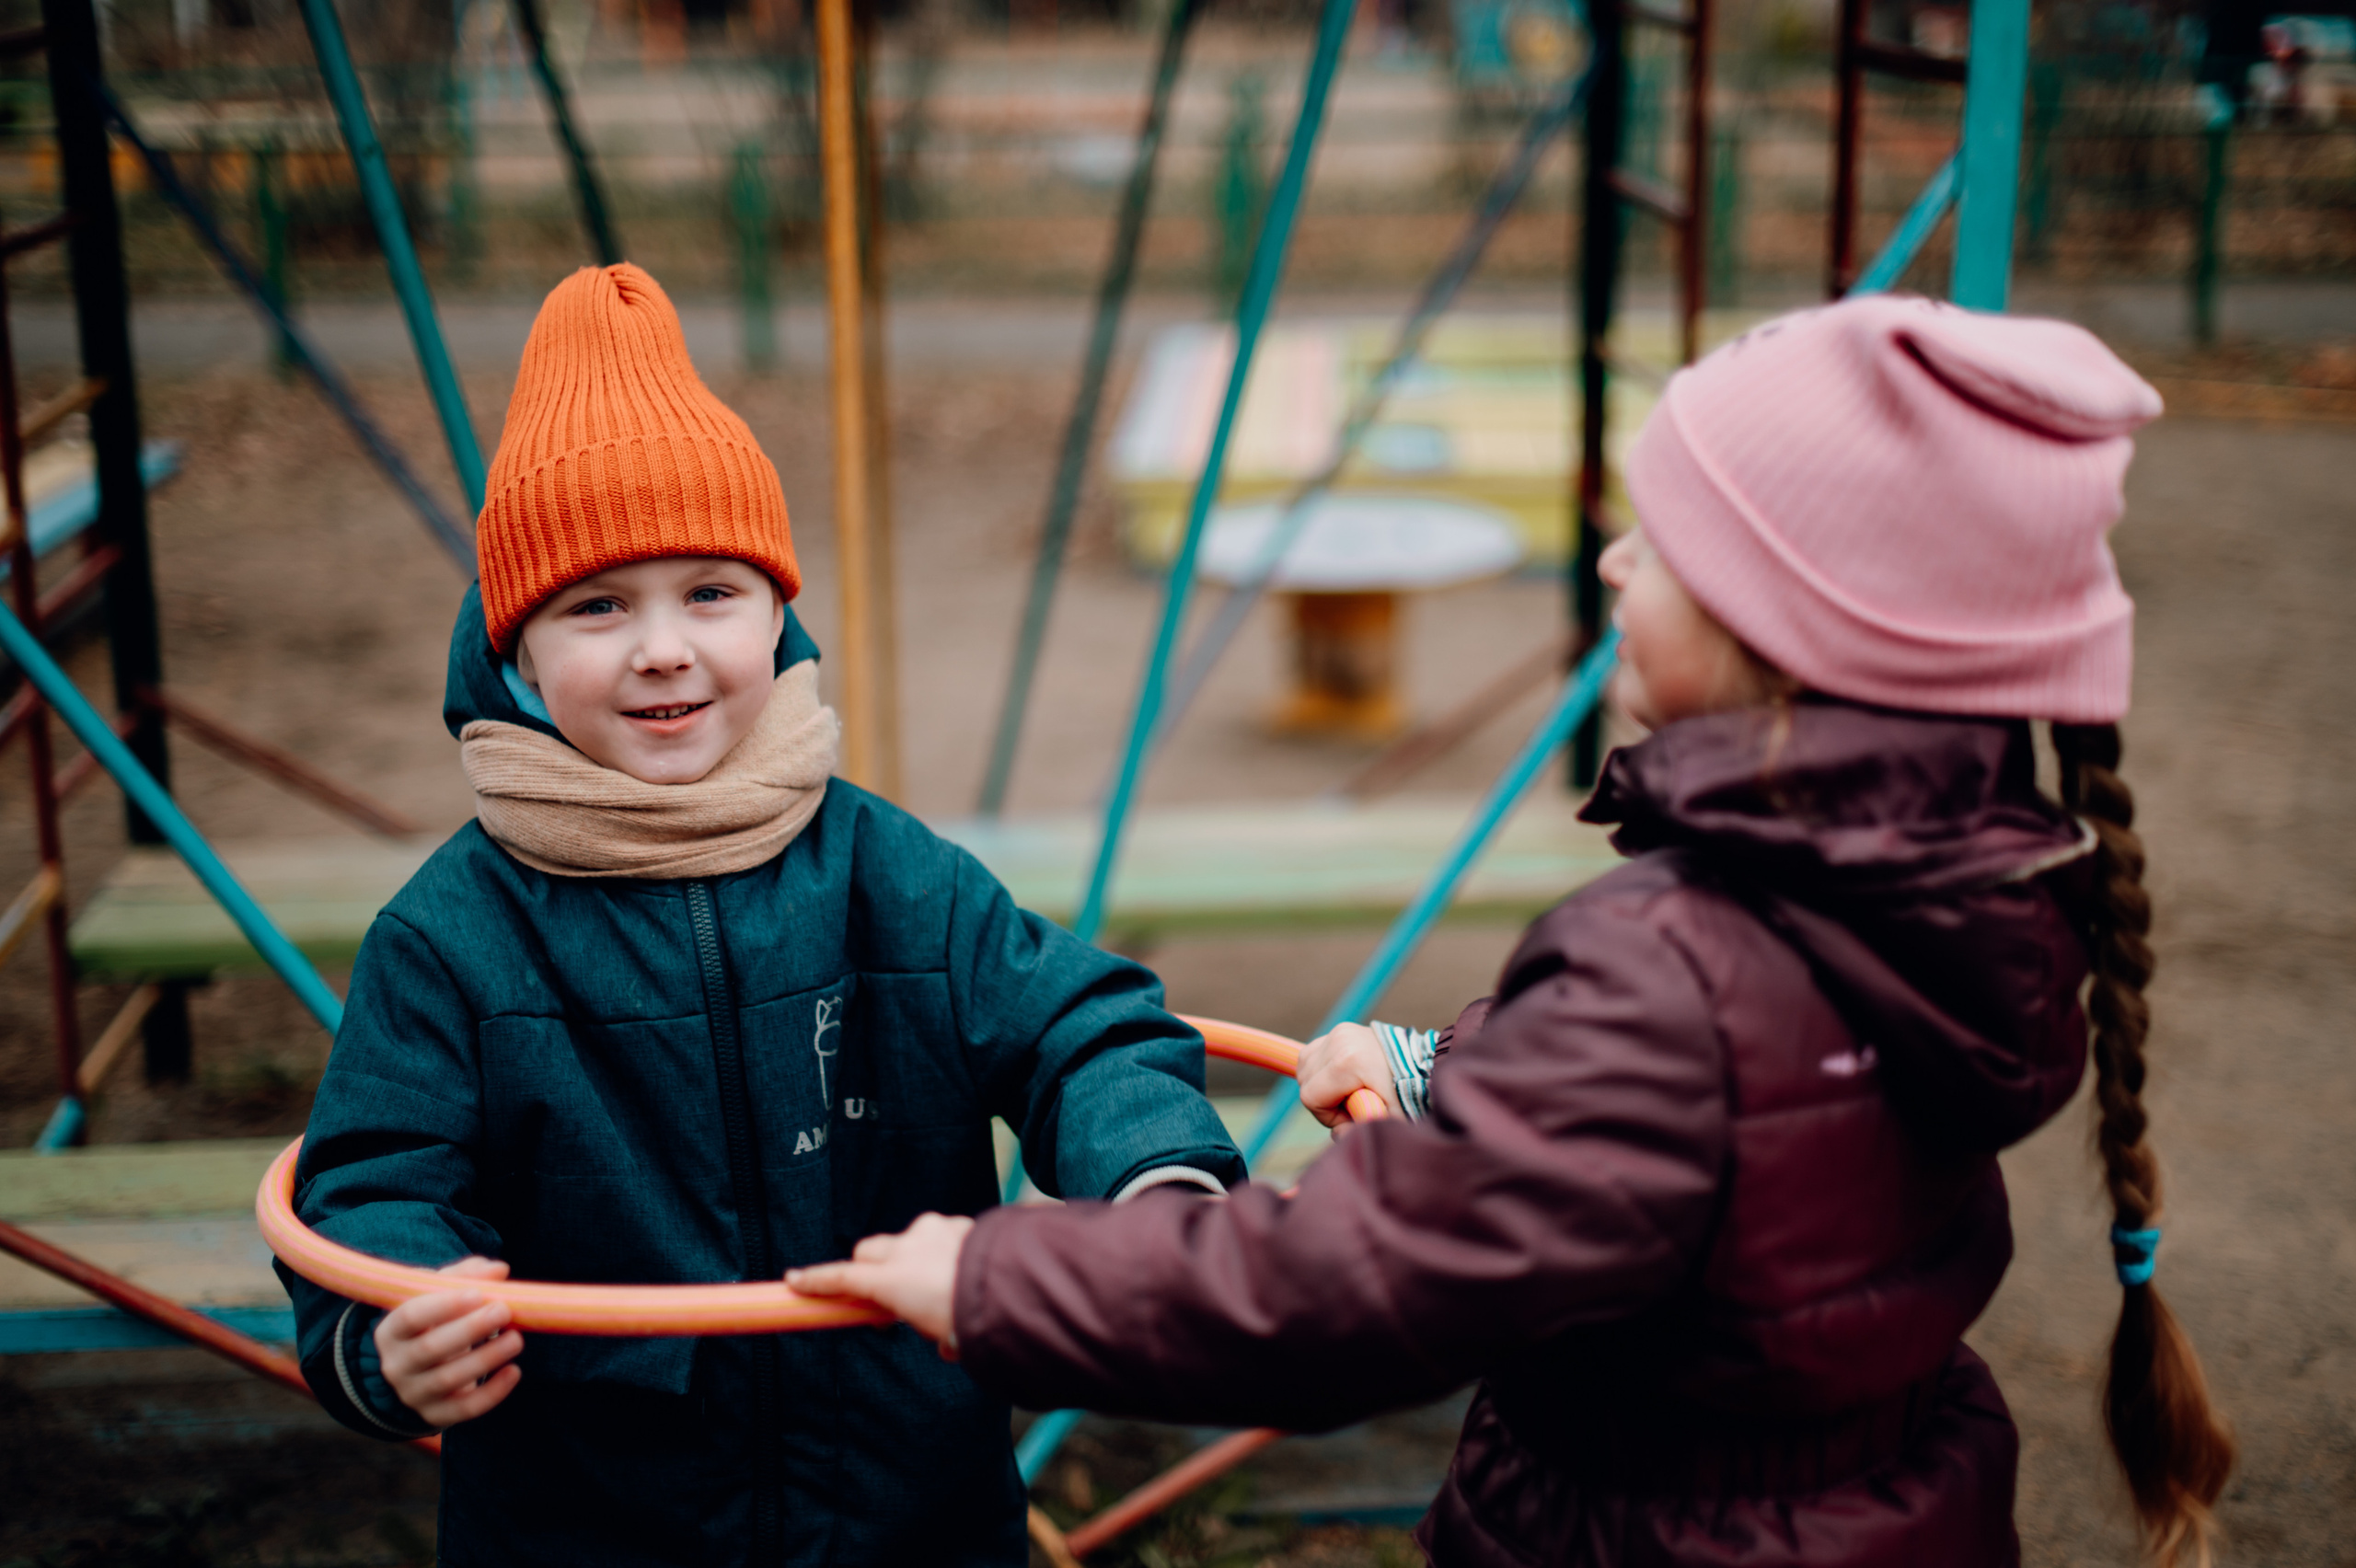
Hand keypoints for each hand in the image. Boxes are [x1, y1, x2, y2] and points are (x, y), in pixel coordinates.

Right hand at [373, 1256, 523, 1427]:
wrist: (416, 1369)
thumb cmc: (432, 1321)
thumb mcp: (438, 1294)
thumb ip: (466, 1276)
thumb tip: (498, 1270)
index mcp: (392, 1330)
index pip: (410, 1317)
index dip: (443, 1305)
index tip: (477, 1294)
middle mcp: (396, 1365)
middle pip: (430, 1349)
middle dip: (470, 1329)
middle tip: (504, 1311)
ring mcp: (413, 1393)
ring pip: (447, 1380)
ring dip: (485, 1358)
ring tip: (516, 1339)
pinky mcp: (434, 1414)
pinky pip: (463, 1410)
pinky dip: (491, 1393)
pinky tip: (514, 1371)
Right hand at [788, 1213, 971, 1356]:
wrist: (1014, 1284)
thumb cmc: (974, 1316)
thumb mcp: (946, 1337)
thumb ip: (938, 1335)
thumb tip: (947, 1344)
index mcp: (893, 1278)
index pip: (843, 1278)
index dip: (816, 1282)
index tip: (793, 1281)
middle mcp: (907, 1247)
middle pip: (869, 1252)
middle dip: (868, 1270)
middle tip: (882, 1297)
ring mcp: (934, 1231)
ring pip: (908, 1242)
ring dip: (914, 1263)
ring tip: (941, 1290)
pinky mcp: (960, 1224)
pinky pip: (942, 1237)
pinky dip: (947, 1253)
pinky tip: (967, 1273)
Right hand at [1296, 1023, 1398, 1130]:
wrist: (1424, 1063)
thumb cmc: (1408, 1093)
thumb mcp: (1389, 1118)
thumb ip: (1359, 1131)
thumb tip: (1338, 1134)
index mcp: (1347, 1063)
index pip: (1311, 1097)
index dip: (1327, 1115)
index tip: (1351, 1116)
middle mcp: (1339, 1042)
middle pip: (1305, 1081)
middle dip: (1324, 1100)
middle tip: (1354, 1105)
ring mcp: (1339, 1033)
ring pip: (1306, 1066)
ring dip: (1321, 1084)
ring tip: (1349, 1091)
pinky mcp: (1342, 1029)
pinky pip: (1315, 1054)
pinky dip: (1323, 1069)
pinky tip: (1345, 1078)